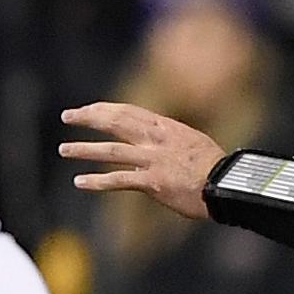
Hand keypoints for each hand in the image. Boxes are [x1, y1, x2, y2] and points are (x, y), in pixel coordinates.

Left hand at [61, 102, 224, 219]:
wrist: (229, 185)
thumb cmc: (218, 168)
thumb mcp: (194, 142)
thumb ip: (171, 140)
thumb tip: (159, 143)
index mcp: (167, 127)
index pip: (128, 111)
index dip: (104, 108)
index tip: (89, 109)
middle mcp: (156, 140)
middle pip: (115, 122)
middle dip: (88, 117)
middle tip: (68, 116)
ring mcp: (153, 160)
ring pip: (110, 150)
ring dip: (84, 149)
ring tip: (64, 150)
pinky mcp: (153, 182)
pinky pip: (118, 180)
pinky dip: (96, 181)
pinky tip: (80, 181)